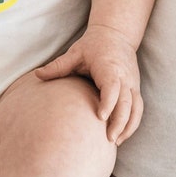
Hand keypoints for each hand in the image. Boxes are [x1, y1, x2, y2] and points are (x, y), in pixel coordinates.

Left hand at [36, 24, 142, 143]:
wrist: (117, 34)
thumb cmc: (94, 45)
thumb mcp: (75, 52)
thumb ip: (58, 66)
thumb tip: (37, 75)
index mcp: (110, 67)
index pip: (112, 86)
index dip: (108, 102)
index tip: (100, 117)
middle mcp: (124, 76)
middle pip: (127, 101)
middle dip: (120, 121)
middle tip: (108, 139)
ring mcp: (132, 83)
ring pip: (136, 107)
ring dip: (128, 125)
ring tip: (116, 142)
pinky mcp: (135, 88)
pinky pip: (138, 108)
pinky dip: (132, 123)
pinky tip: (121, 136)